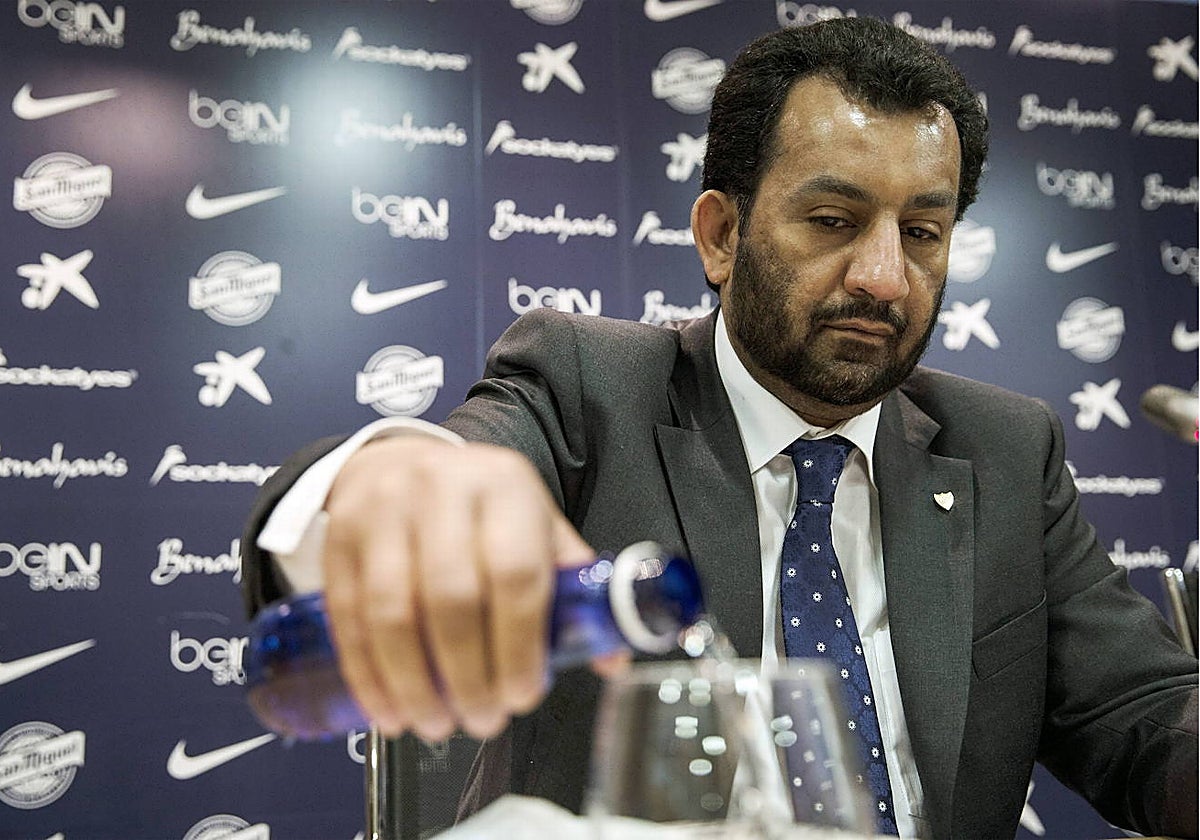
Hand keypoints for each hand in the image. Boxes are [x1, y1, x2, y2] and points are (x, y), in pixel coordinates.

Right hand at [321, 435, 592, 741]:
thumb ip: (571, 586)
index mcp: (505, 487)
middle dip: (467, 676)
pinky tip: (388, 710)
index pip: (515, 573)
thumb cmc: (480, 507)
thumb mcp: (535, 525)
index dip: (519, 645)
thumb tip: (611, 657)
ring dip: (413, 684)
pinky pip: (348, 618)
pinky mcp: (339, 538)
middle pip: (451, 598)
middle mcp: (441, 491)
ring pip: (392, 613)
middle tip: (482, 719)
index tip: (522, 695)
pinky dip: (367, 675)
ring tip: (436, 723)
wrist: (401, 462)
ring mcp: (383, 512)